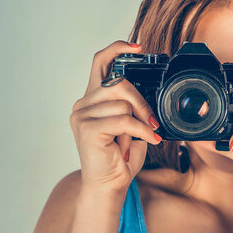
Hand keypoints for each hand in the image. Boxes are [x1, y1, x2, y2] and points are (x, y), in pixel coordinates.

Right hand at [69, 40, 161, 196]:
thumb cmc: (120, 158)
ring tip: (141, 138)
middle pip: (119, 83)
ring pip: (123, 103)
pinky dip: (141, 131)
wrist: (109, 185)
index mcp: (92, 99)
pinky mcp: (87, 129)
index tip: (137, 47)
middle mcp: (83, 104)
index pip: (100, 62)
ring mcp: (81, 116)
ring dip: (141, 122)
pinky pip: (124, 120)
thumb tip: (147, 92)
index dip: (117, 49)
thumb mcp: (131, 125)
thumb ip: (132, 105)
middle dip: (141, 102)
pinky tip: (148, 140)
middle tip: (151, 121)